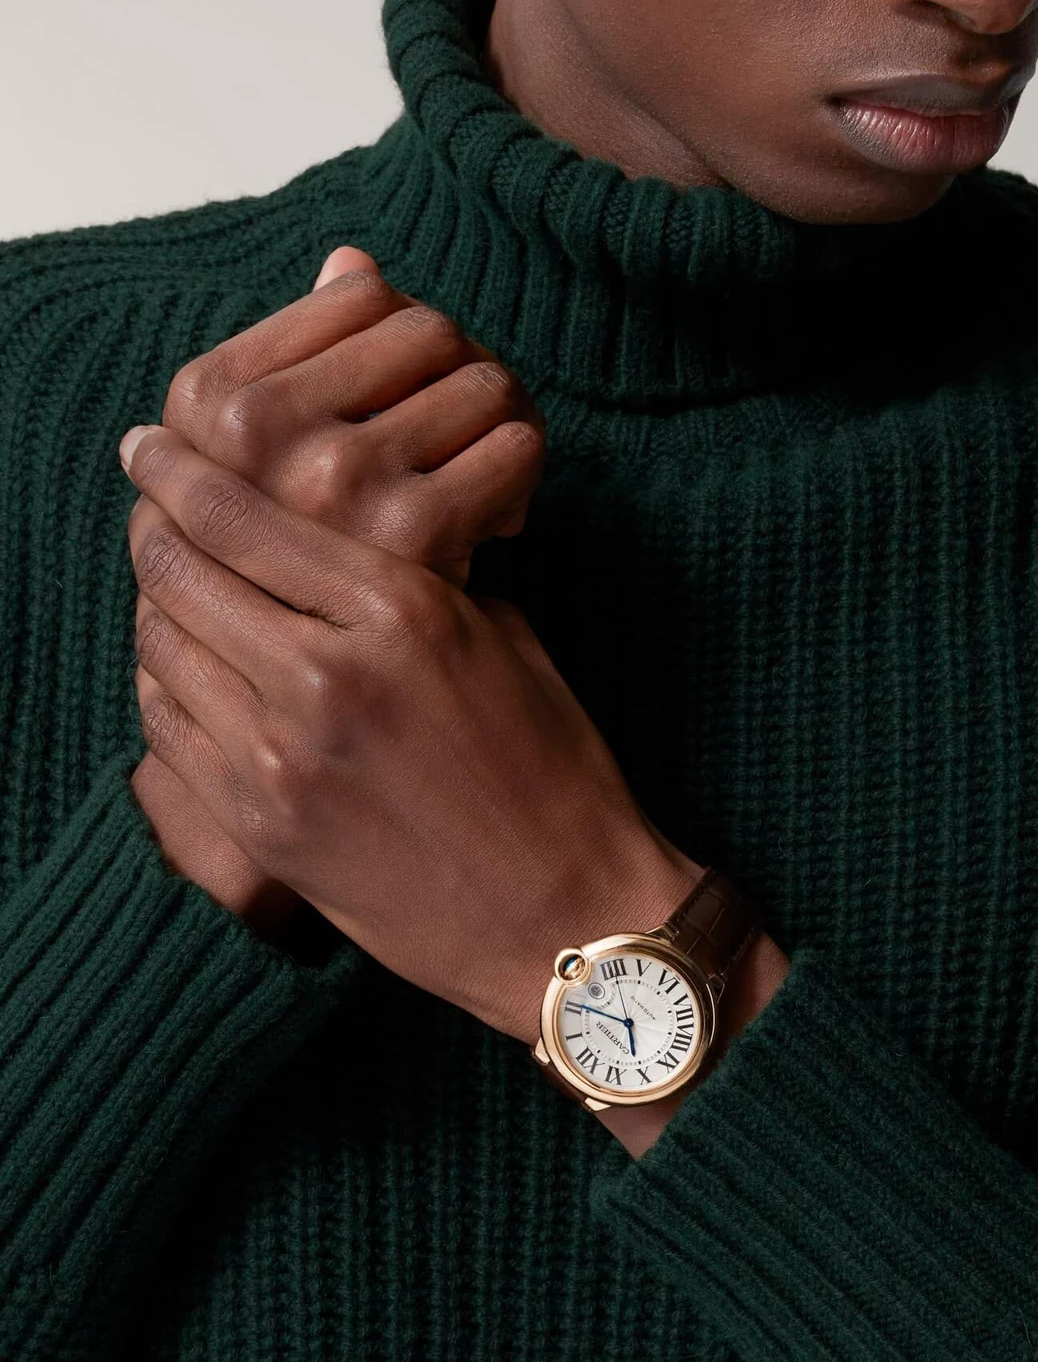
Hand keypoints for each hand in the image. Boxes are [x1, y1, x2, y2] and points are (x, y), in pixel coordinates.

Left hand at [130, 247, 546, 944]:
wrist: (562, 915)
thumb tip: (343, 555)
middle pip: (180, 569)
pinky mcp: (259, 823)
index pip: (243, 516)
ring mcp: (281, 755)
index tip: (150, 446)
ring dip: (158, 605)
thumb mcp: (509, 646)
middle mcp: (327, 674)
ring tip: (174, 587)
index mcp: (403, 613)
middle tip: (151, 509)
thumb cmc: (556, 774)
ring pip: (161, 644)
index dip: (177, 470)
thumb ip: (418, 589)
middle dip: (154, 527)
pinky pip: (165, 727)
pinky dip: (165, 682)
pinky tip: (189, 668)